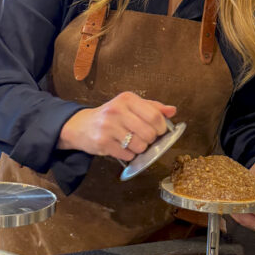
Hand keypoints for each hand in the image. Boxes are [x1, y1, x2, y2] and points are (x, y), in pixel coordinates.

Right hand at [57, 92, 176, 161]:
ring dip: (140, 149)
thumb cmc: (111, 116)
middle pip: (148, 133)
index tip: (158, 131)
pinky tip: (122, 148)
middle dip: (150, 140)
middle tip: (144, 139)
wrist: (82, 125)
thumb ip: (152, 107)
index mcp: (127, 99)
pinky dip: (129, 156)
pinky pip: (127, 155)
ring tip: (132, 143)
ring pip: (139, 146)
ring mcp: (108, 127)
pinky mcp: (103, 142)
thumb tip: (172, 111)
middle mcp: (117, 110)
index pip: (154, 115)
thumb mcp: (130, 106)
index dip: (161, 127)